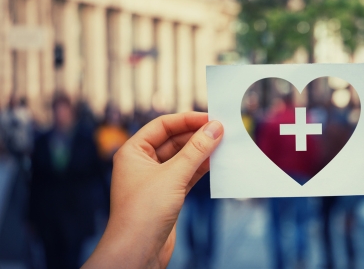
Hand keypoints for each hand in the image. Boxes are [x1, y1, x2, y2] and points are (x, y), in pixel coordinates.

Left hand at [83, 112, 222, 268]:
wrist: (137, 252)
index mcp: (134, 152)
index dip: (186, 119)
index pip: (162, 126)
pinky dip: (201, 168)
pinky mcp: (168, 195)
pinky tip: (217, 163)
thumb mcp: (173, 175)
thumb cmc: (144, 211)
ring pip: (183, 158)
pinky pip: (187, 174)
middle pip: (174, 140)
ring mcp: (156, 180)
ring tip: (223, 145)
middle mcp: (143, 163)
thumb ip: (196, 150)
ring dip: (201, 152)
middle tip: (222, 130)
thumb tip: (215, 127)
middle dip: (197, 136)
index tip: (211, 117)